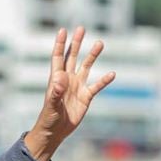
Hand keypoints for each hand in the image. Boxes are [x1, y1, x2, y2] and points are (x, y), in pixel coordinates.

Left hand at [24, 26, 114, 160]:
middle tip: (82, 29)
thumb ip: (55, 92)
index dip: (60, 44)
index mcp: (56, 79)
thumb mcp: (51, 106)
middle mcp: (67, 79)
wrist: (55, 131)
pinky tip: (112, 73)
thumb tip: (60, 79)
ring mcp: (77, 87)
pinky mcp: (86, 97)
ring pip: (86, 67)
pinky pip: (96, 86)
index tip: (63, 30)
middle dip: (76, 43)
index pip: (58, 57)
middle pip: (72, 57)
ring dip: (92, 56)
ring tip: (100, 43)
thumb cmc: (48, 118)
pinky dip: (104, 80)